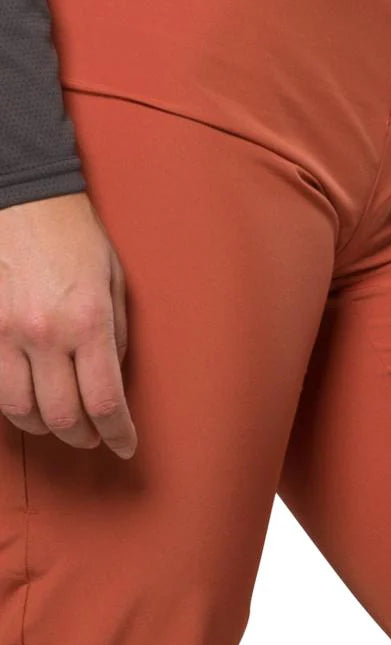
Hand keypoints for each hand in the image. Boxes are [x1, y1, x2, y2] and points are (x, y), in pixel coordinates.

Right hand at [0, 191, 136, 457]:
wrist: (21, 198)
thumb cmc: (75, 238)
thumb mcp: (115, 286)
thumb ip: (114, 338)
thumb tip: (112, 383)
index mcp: (88, 323)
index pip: (104, 402)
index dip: (117, 434)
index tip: (125, 446)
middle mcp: (45, 334)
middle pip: (62, 416)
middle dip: (82, 436)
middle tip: (94, 436)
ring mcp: (4, 331)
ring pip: (20, 410)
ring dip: (45, 426)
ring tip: (62, 422)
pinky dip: (13, 403)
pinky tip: (30, 400)